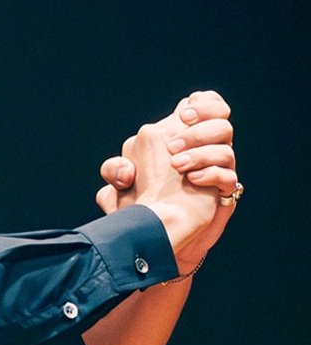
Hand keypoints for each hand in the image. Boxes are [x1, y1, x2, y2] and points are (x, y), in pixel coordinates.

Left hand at [112, 116, 232, 271]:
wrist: (155, 241)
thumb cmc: (137, 212)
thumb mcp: (119, 190)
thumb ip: (116, 171)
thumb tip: (124, 172)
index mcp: (176, 139)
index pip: (203, 103)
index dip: (201, 104)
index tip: (182, 117)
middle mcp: (199, 149)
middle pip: (220, 117)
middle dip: (196, 129)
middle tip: (173, 149)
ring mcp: (213, 169)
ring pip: (226, 143)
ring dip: (201, 151)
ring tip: (178, 167)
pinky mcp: (222, 192)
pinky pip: (229, 175)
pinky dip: (212, 174)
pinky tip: (193, 181)